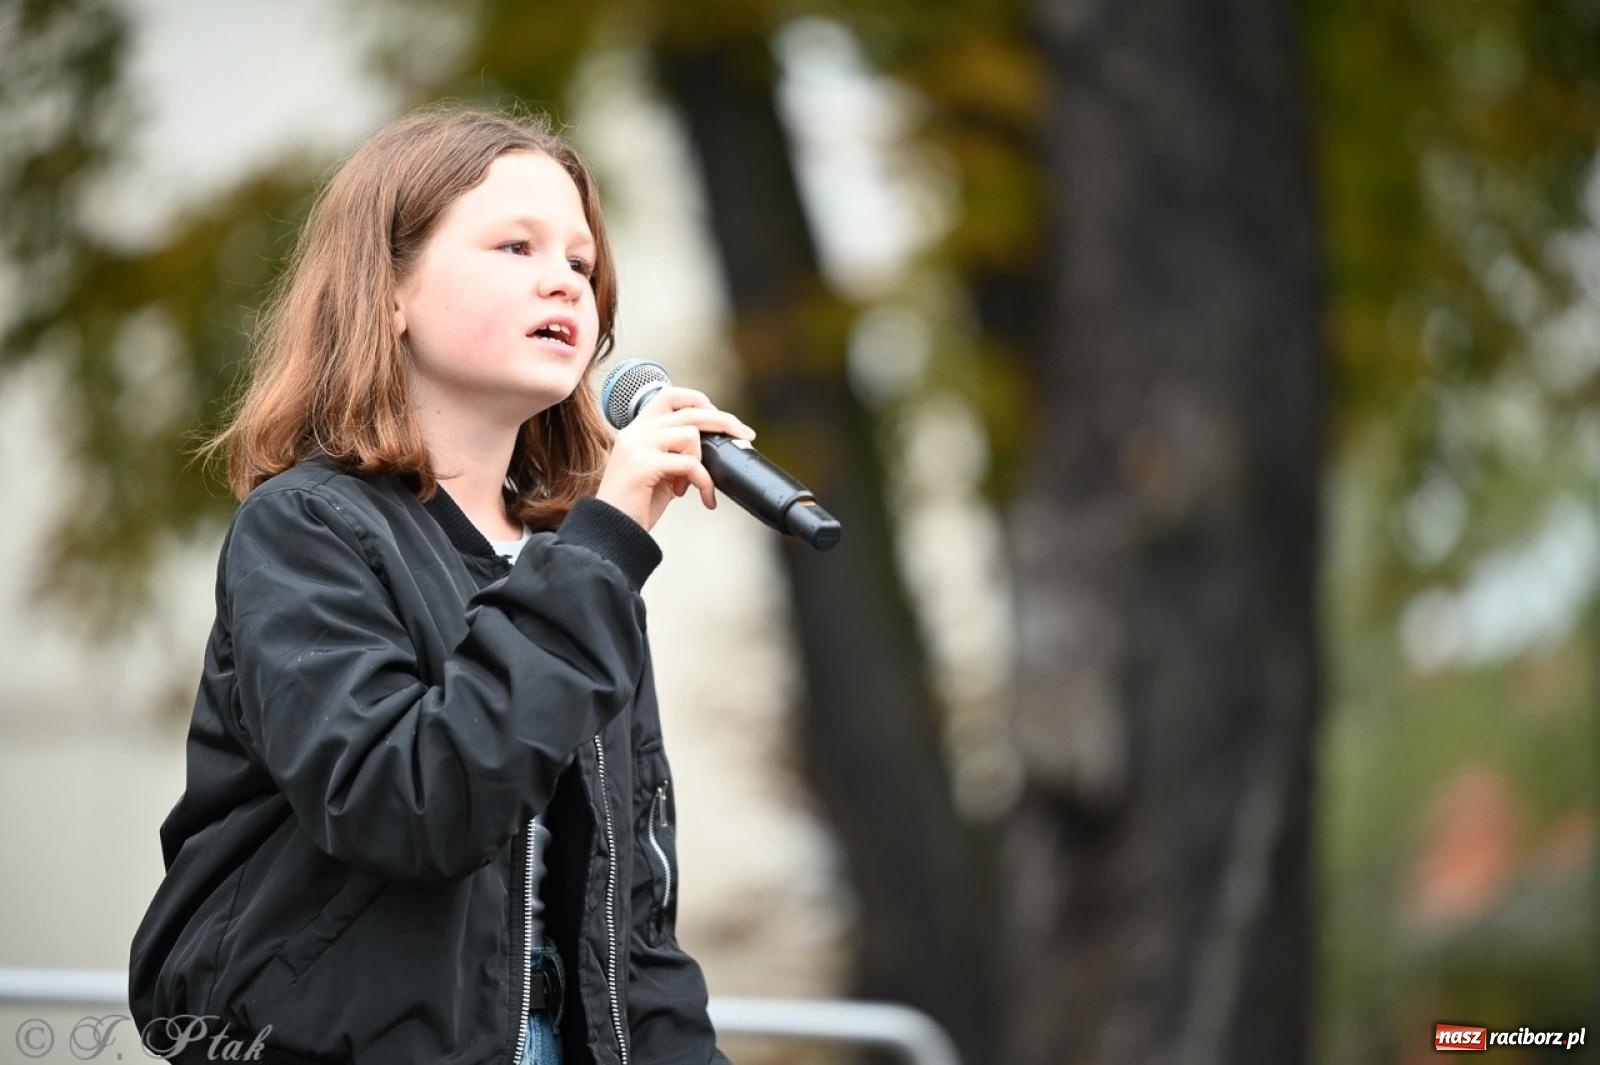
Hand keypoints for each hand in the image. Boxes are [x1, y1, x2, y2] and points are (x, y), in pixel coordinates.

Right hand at [594, 386, 756, 532]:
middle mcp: (636, 432)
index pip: (670, 395)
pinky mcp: (643, 465)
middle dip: (724, 422)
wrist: (612, 531)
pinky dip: (704, 481)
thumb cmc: (636, 505)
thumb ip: (679, 454)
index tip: (723, 420)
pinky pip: (690, 464)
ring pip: (691, 435)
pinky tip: (702, 497)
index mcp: (638, 429)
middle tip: (745, 436)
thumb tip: (714, 446)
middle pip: (690, 410)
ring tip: (696, 485)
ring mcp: (638, 446)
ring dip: (703, 462)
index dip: (700, 402)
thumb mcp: (661, 472)